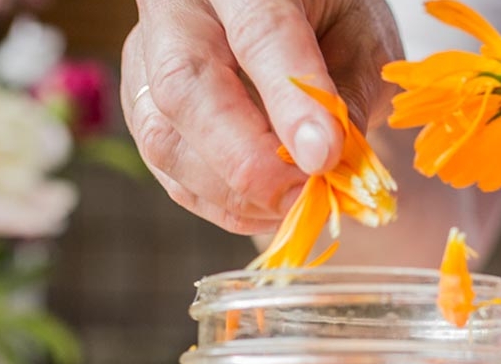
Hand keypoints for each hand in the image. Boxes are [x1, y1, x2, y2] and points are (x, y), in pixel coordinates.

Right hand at [122, 0, 403, 233]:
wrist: (280, 8)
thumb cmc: (328, 15)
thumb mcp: (361, 33)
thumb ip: (349, 87)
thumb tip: (327, 159)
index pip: (258, 33)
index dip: (289, 101)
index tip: (323, 157)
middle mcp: (176, 10)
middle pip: (184, 86)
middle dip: (246, 159)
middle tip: (303, 194)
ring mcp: (145, 58)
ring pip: (163, 137)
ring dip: (232, 191)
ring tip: (294, 203)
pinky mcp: (140, 105)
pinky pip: (166, 169)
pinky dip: (220, 202)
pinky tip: (266, 207)